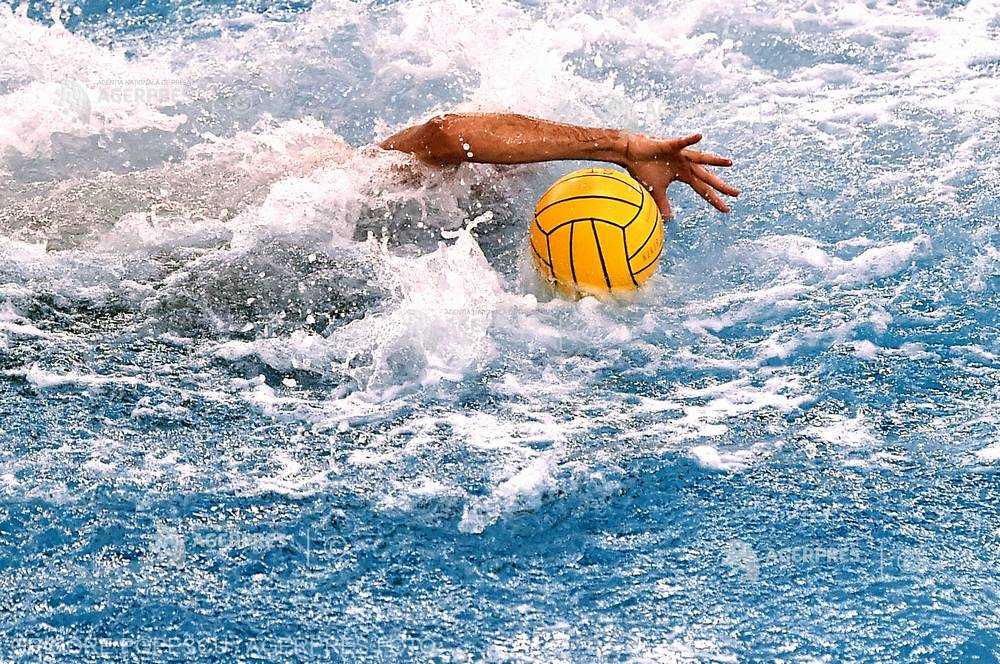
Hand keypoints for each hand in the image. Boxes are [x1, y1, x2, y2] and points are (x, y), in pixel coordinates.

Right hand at [622, 132, 738, 217]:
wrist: (631, 155)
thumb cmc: (644, 170)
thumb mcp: (656, 192)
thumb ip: (664, 204)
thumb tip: (669, 219)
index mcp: (684, 175)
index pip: (702, 190)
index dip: (713, 199)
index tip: (726, 209)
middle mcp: (686, 164)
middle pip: (706, 177)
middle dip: (721, 186)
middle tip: (736, 193)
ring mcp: (680, 154)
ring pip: (700, 159)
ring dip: (714, 161)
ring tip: (729, 163)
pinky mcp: (670, 146)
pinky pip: (682, 142)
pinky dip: (690, 140)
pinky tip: (699, 136)